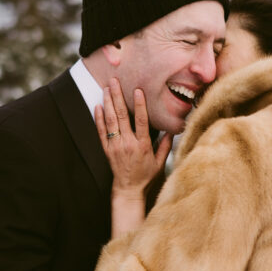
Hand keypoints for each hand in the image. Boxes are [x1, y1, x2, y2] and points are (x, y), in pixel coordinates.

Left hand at [94, 78, 172, 196]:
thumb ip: (165, 145)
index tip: (137, 90)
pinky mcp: (107, 149)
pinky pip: (101, 131)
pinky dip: (99, 118)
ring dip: (108, 102)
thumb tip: (172, 130)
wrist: (129, 190)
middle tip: (114, 81)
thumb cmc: (146, 176)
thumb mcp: (160, 162)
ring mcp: (115, 146)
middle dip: (118, 96)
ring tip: (107, 88)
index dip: (140, 104)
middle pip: (122, 116)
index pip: (141, 121)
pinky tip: (98, 105)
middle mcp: (127, 143)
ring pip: (110, 120)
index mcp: (142, 145)